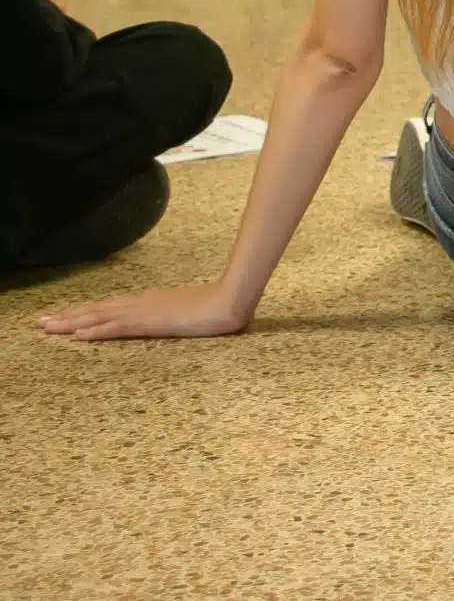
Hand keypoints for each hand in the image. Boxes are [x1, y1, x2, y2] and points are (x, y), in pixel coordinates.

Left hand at [37, 283, 250, 341]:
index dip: (86, 312)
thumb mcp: (193, 310)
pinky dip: (95, 330)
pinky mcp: (150, 322)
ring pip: (99, 316)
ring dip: (71, 321)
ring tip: (47, 327)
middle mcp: (142, 303)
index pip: (111, 307)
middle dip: (68, 316)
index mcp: (151, 302)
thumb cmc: (220, 306)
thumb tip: (175, 315)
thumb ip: (178, 313)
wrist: (232, 299)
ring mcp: (145, 311)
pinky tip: (78, 335)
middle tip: (41, 322)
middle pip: (98, 309)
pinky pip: (116, 327)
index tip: (65, 316)